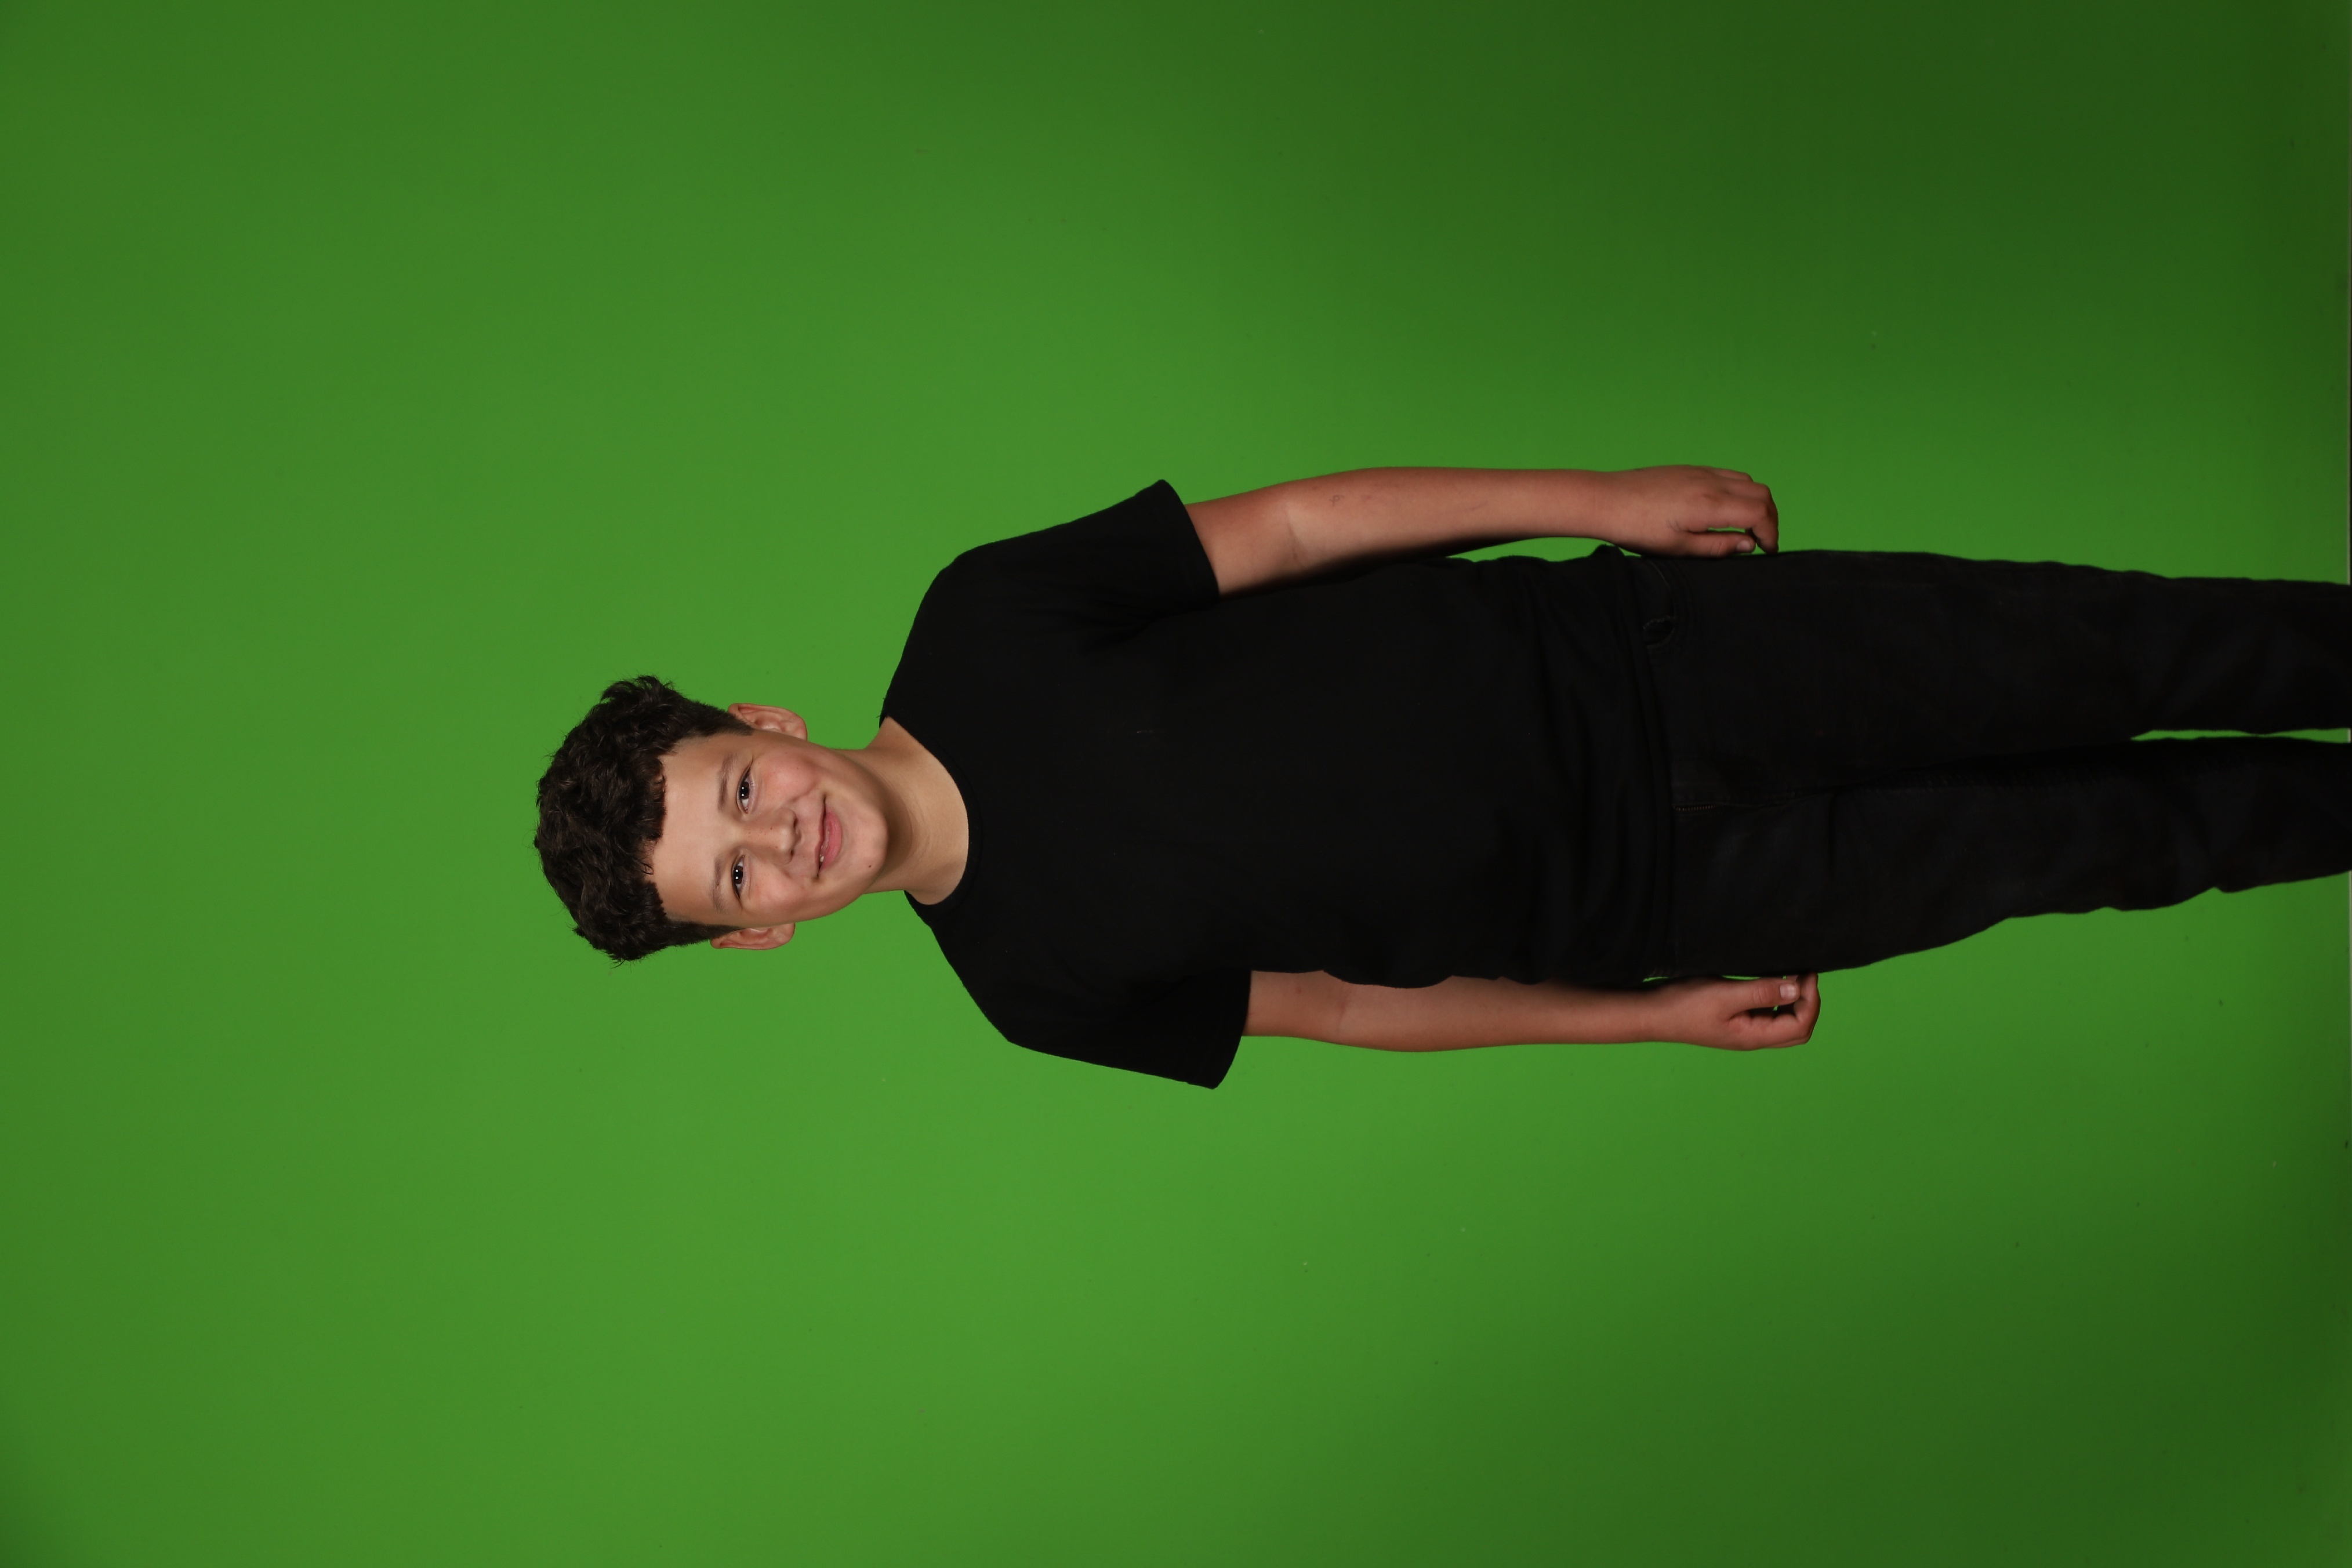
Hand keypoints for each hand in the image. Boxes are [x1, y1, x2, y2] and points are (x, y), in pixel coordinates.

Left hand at [1584, 465, 1777, 556]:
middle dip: (1770, 518)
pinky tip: (1726, 509)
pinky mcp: (1689, 469)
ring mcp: (1700, 472)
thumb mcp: (1678, 548)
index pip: (1760, 513)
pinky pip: (1727, 474)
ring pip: (1747, 481)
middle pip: (1761, 493)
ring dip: (1755, 502)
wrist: (1605, 500)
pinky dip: (1739, 491)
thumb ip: (1717, 546)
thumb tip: (1748, 544)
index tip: (1767, 551)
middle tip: (1762, 541)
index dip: (1771, 534)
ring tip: (1746, 527)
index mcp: (1710, 504)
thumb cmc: (1636, 528)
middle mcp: (1710, 482)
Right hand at [1647, 973, 1819, 1050]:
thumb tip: (1796, 988)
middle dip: (1808, 1002)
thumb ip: (1761, 992)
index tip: (1807, 972)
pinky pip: (1767, 1014)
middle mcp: (1753, 1037)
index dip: (1810, 999)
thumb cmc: (1684, 1005)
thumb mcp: (1725, 995)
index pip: (1800, 1025)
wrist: (1653, 1013)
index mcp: (1754, 1036)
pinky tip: (1770, 980)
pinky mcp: (1735, 1021)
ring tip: (1791, 974)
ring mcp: (1744, 1031)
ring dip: (1794, 1001)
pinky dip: (1777, 999)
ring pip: (1784, 1022)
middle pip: (1798, 1029)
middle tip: (1805, 974)